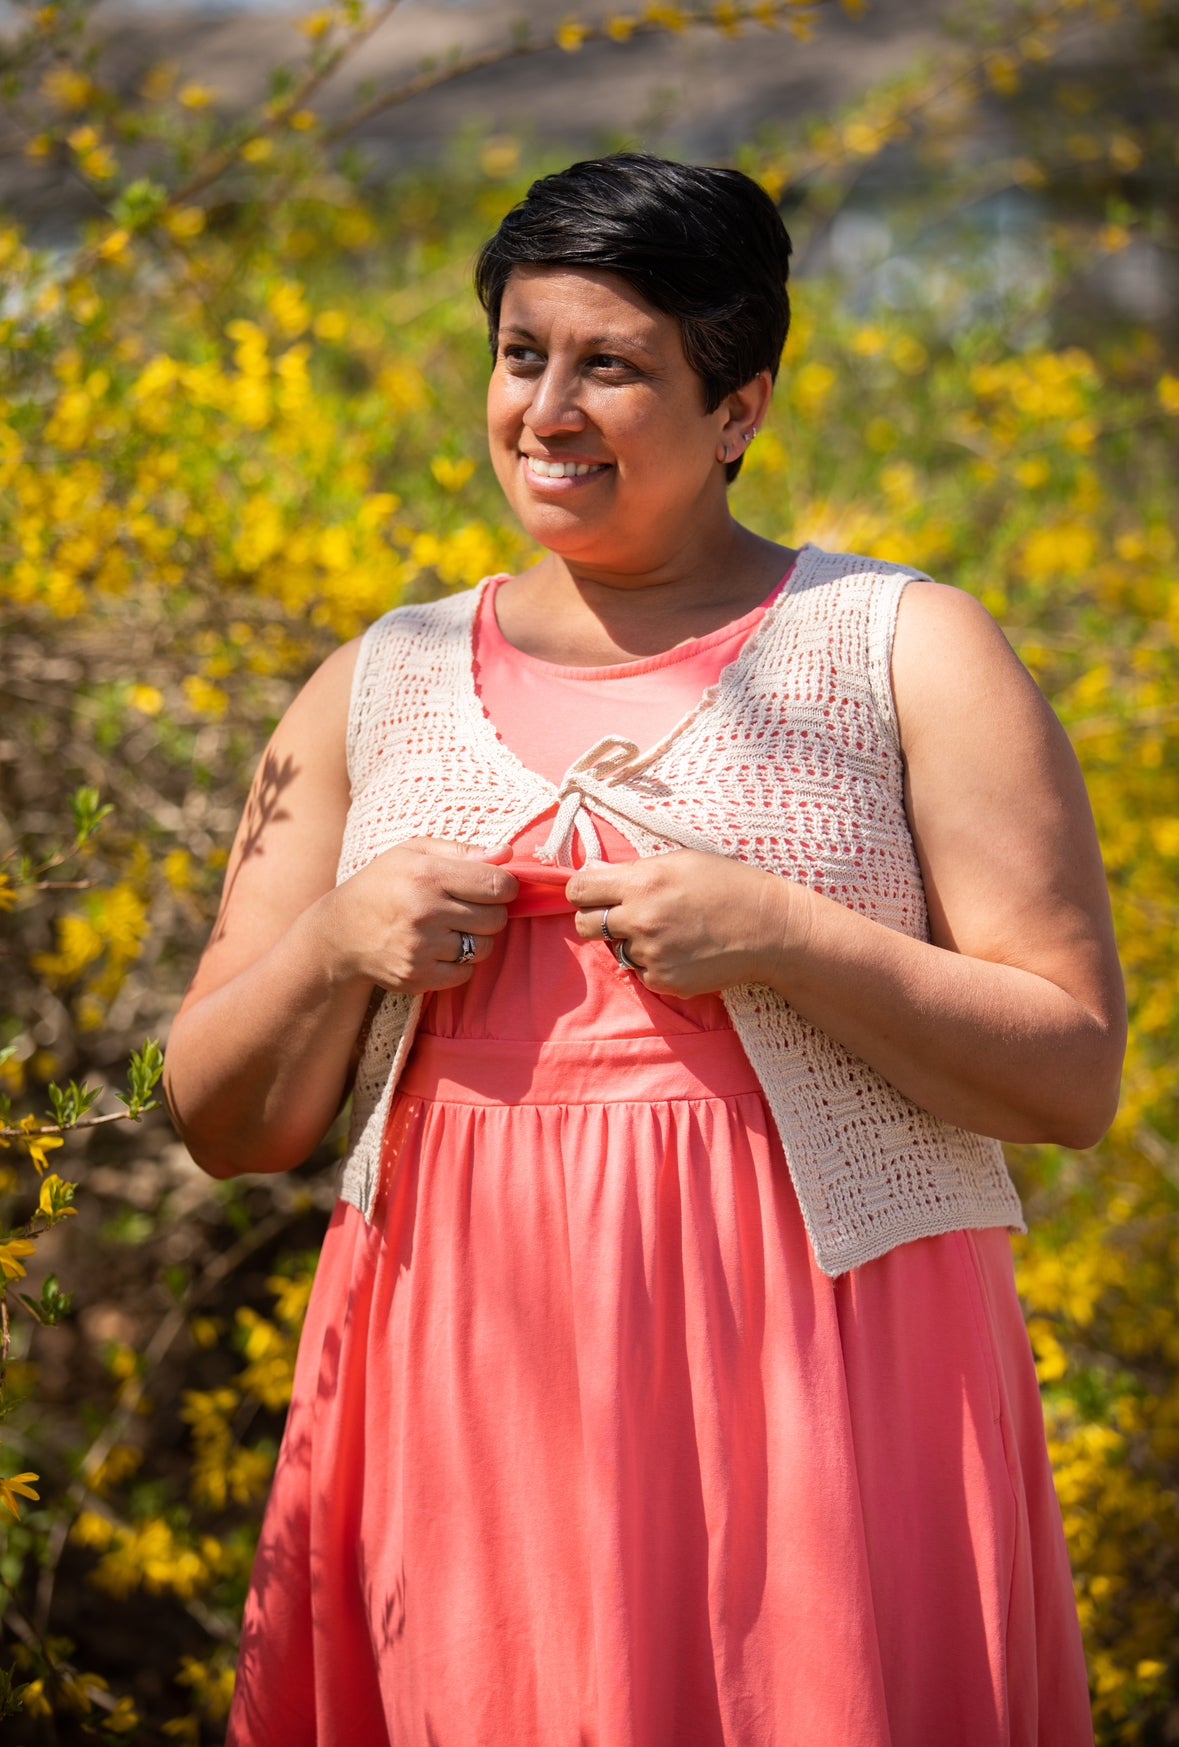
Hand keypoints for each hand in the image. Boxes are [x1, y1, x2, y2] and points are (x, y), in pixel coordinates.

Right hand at [323, 837, 517, 994]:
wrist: (340, 934)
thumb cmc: (382, 884)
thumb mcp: (413, 852)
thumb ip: (462, 851)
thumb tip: (507, 854)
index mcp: (427, 875)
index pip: (497, 885)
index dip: (506, 886)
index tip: (497, 887)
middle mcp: (425, 912)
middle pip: (496, 919)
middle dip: (490, 912)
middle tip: (468, 907)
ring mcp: (421, 948)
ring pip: (484, 948)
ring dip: (476, 939)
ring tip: (451, 928)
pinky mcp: (418, 977)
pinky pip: (465, 973)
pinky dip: (460, 963)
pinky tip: (439, 949)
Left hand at [567, 851, 792, 997]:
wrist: (770, 930)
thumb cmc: (730, 886)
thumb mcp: (682, 861)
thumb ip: (632, 869)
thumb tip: (590, 870)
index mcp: (642, 882)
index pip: (579, 890)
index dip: (582, 890)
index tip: (592, 892)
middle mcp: (641, 919)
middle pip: (584, 925)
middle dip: (596, 919)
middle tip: (621, 915)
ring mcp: (651, 954)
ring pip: (616, 950)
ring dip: (631, 942)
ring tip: (668, 931)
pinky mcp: (664, 981)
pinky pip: (641, 972)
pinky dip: (654, 963)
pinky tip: (683, 950)